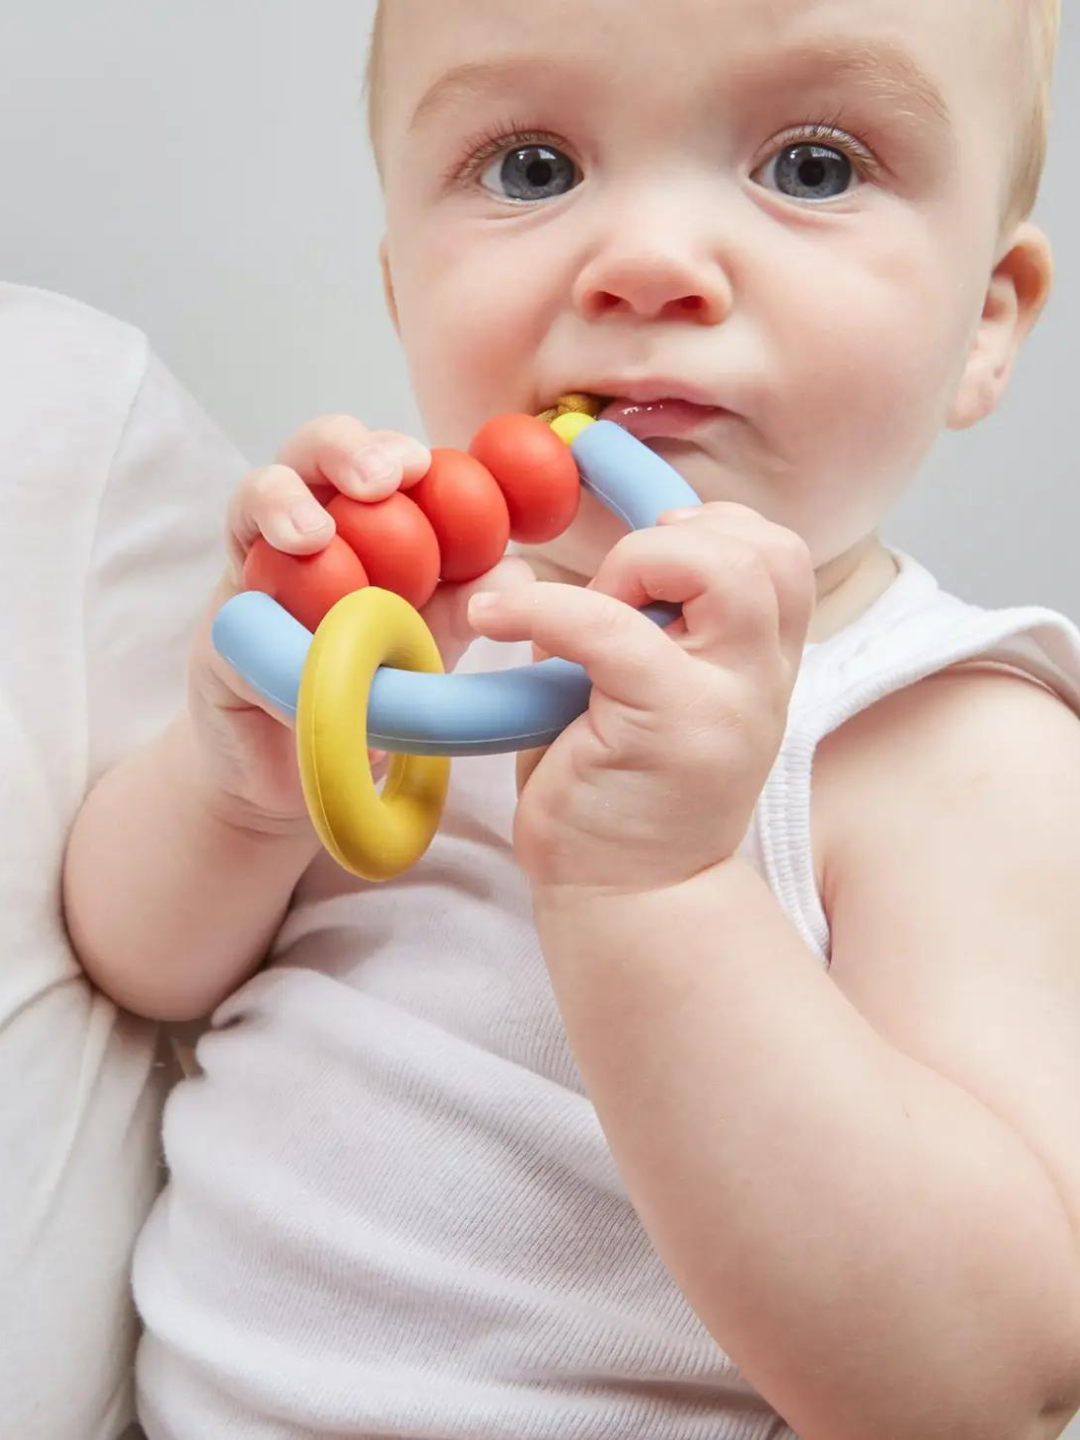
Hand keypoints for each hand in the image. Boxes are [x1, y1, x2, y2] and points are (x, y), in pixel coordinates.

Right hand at [189, 415, 534, 835]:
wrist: (304, 764)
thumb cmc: (368, 687)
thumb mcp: (428, 643)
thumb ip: (468, 605)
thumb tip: (517, 570)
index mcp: (364, 519)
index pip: (378, 460)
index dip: (399, 450)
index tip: (425, 464)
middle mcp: (306, 525)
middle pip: (313, 453)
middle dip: (345, 450)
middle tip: (381, 477)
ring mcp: (256, 567)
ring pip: (255, 497)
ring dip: (283, 503)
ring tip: (313, 534)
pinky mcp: (223, 625)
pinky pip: (235, 602)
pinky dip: (263, 606)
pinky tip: (287, 624)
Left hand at [468, 503, 814, 893]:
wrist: (633, 904)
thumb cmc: (621, 801)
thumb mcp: (644, 703)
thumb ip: (634, 635)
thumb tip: (560, 576)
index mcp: (761, 668)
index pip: (778, 556)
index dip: (711, 533)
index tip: (646, 564)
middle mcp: (760, 680)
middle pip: (767, 551)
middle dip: (677, 542)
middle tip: (616, 594)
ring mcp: (726, 702)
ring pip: (724, 570)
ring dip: (638, 565)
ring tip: (584, 615)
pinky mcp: (671, 726)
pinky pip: (609, 629)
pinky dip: (541, 607)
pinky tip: (492, 617)